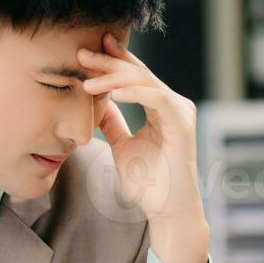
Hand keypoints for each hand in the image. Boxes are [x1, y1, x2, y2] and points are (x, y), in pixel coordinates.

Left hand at [78, 32, 208, 262]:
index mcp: (160, 106)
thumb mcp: (122, 146)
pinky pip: (156, 99)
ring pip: (145, 81)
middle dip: (108, 61)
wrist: (166, 210)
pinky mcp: (182, 123)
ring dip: (113, 78)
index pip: (134, 76)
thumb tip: (98, 104)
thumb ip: (113, 123)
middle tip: (81, 53)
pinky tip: (112, 93)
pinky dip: (134, 93)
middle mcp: (173, 104)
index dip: (112, 61)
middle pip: (138, 73)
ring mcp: (179, 112)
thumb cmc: (148, 183)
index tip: (85, 52)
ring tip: (88, 79)